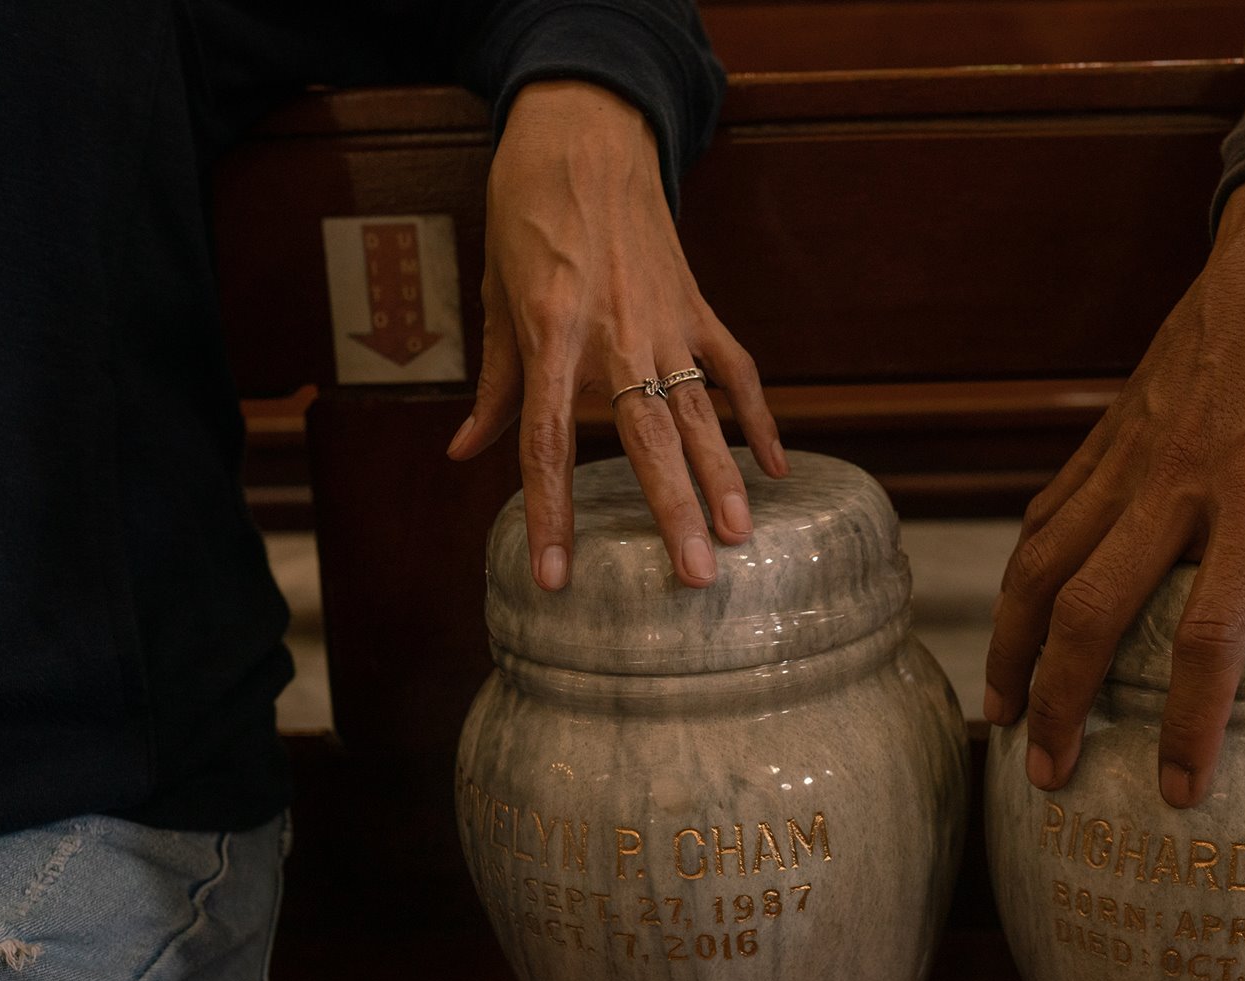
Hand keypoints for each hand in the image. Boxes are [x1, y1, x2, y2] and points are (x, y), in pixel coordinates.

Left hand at [448, 81, 784, 590]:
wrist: (584, 138)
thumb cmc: (528, 216)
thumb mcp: (495, 298)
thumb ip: (493, 385)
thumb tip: (467, 454)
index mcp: (552, 336)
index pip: (549, 444)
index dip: (551, 514)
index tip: (555, 576)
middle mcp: (615, 335)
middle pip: (648, 440)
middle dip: (672, 510)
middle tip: (693, 575)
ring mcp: (666, 322)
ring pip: (701, 413)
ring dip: (723, 478)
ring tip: (739, 536)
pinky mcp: (699, 307)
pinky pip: (737, 371)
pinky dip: (759, 418)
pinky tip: (777, 468)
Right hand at [983, 169, 1244, 807]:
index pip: (1210, 635)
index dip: (1191, 722)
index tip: (1178, 790)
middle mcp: (1178, 481)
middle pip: (1091, 611)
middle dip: (1061, 701)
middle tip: (1048, 773)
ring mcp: (1132, 453)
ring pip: (1043, 563)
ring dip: (1013, 645)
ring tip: (1001, 714)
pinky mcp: (1109, 431)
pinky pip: (1049, 513)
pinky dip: (1025, 574)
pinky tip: (1020, 618)